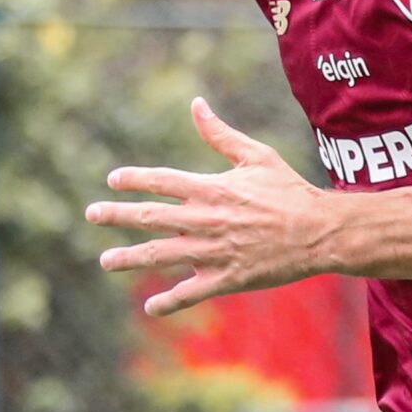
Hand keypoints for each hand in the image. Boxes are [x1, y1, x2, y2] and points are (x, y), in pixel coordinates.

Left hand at [85, 98, 330, 315]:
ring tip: (106, 261)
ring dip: (130, 258)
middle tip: (92, 213)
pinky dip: (169, 301)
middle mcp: (206, 219)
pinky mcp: (228, 278)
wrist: (319, 232)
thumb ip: (220, 134)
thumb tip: (196, 104)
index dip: (134, 180)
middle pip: (151, 217)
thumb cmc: (290, 192)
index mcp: (212, 188)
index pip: (162, 181)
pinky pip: (191, 292)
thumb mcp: (256, 156)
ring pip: (162, 255)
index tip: (113, 180)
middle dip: (118, 215)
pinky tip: (150, 306)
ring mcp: (215, 251)